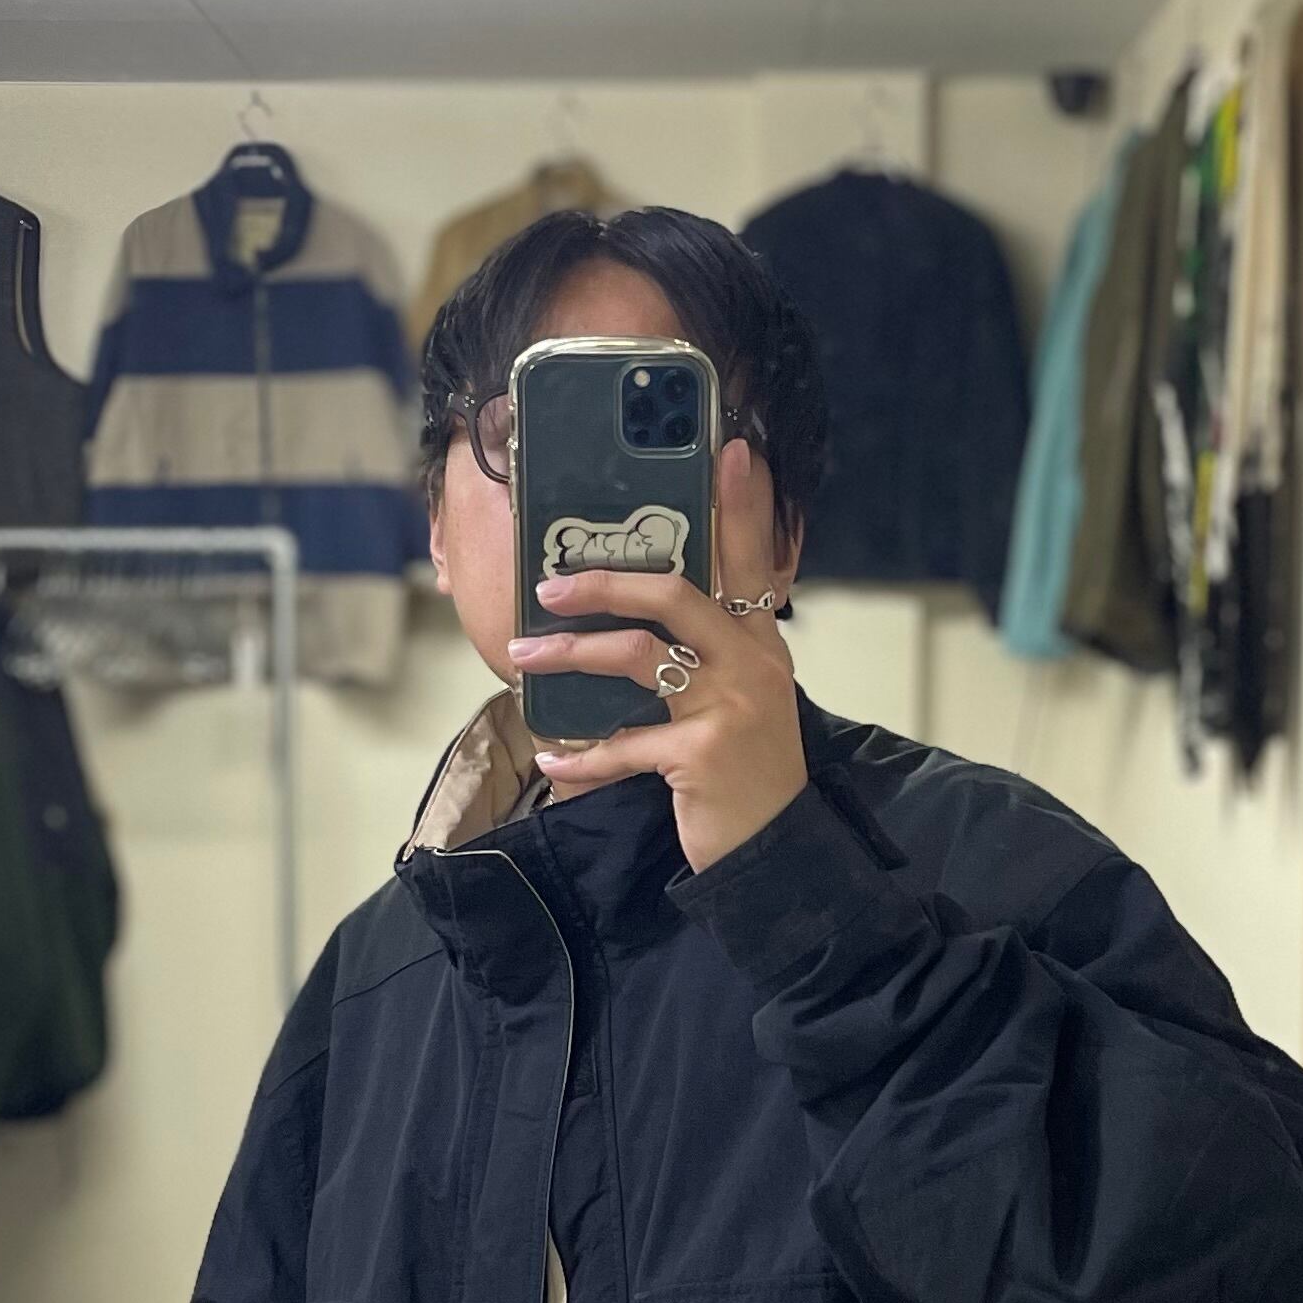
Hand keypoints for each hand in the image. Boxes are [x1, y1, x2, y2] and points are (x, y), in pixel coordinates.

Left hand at [509, 438, 804, 871]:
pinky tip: (554, 760)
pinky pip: (624, 743)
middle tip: (549, 585)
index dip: (742, 506)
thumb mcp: (742, 705)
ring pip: (638, 656)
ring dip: (571, 654)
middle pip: (676, 594)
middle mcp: (751, 665)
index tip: (732, 450)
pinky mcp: (702, 754)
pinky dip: (583, 756)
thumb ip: (707, 659)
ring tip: (526, 658)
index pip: (752, 561)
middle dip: (605, 582)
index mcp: (760, 645)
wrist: (776, 852)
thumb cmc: (747, 776)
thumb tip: (636, 628)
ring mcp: (729, 707)